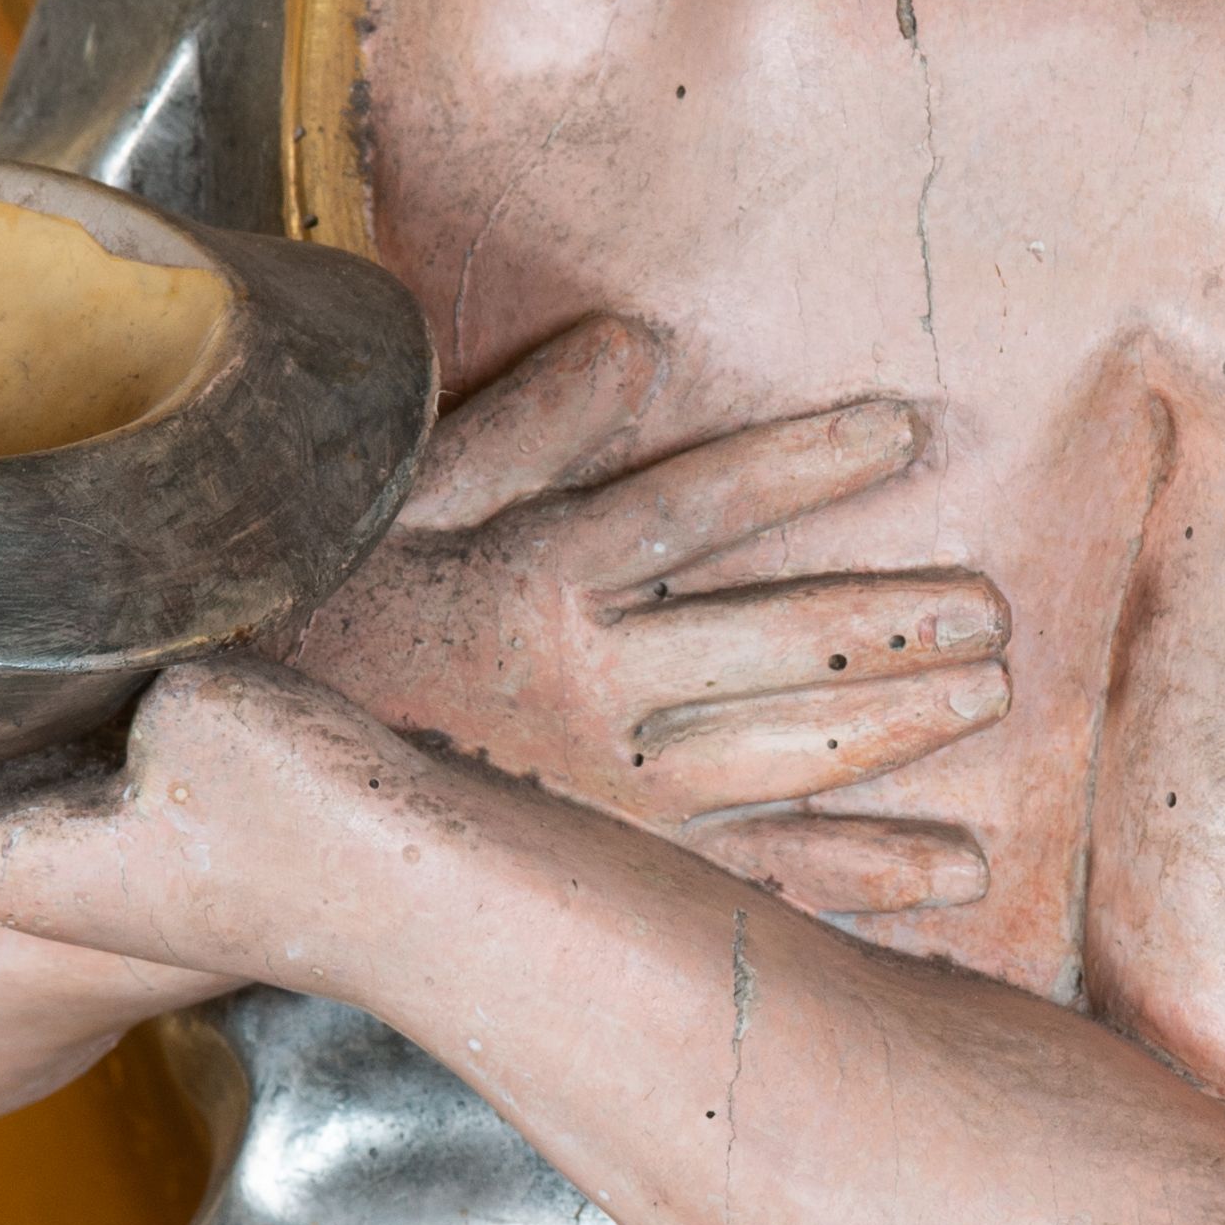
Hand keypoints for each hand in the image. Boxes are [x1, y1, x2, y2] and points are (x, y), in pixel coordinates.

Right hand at [296, 315, 1009, 934]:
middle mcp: (590, 697)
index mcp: (536, 589)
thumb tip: (634, 343)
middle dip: (887, 622)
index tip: (901, 431)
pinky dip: (866, 876)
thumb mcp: (387, 520)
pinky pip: (763, 881)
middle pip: (772, 645)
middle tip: (988, 608)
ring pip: (788, 756)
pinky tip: (957, 870)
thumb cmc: (306, 643)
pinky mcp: (623, 881)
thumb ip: (514, 433)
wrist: (235, 816)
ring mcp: (616, 803)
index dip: (799, 464)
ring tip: (989, 690)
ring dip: (896, 725)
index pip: (692, 508)